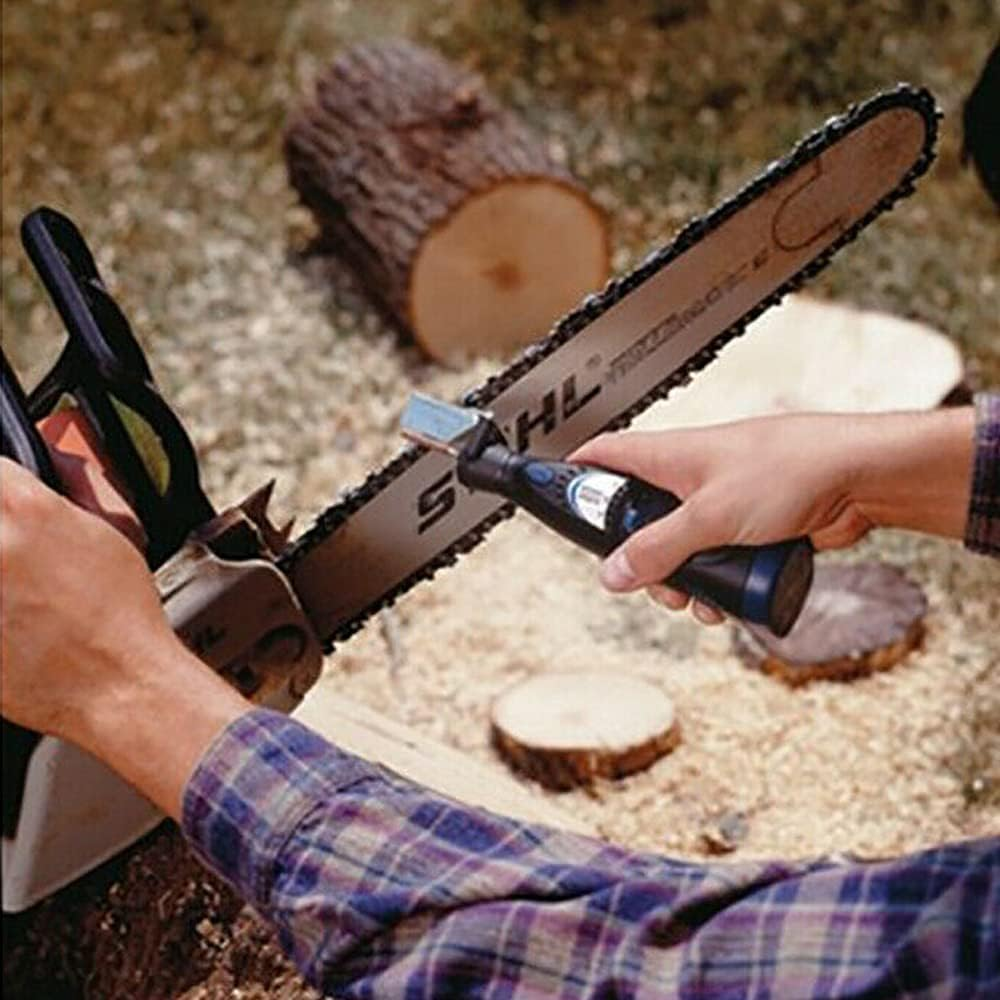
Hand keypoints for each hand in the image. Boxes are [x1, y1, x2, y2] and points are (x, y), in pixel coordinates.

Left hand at [1, 458, 248, 818]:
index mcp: (29, 510)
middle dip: (2, 535)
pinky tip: (15, 620)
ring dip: (2, 571)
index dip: (4, 484)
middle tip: (19, 558)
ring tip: (21, 593)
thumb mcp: (110, 534)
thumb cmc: (122, 616)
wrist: (120, 684)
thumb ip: (67, 495)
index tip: (10, 503)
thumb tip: (49, 469)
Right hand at [570, 407, 973, 623]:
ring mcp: (720, 501)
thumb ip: (657, 547)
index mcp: (669, 456)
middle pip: (639, 519)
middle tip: (648, 583)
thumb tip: (612, 573)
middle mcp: (690, 476)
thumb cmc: (789, 470)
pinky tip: (726, 604)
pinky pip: (716, 559)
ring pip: (679, 546)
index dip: (577, 474)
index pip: (605, 455)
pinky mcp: (750, 526)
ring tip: (695, 602)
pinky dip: (714, 583)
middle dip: (639, 558)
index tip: (557, 497)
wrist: (860, 476)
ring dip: (680, 579)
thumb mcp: (708, 516)